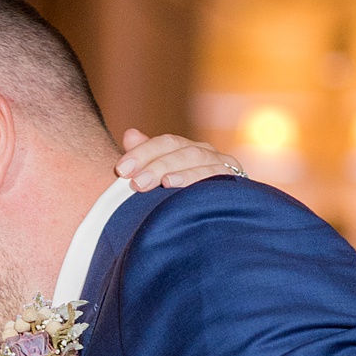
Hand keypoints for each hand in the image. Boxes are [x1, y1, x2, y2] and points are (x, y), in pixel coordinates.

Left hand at [116, 128, 243, 190]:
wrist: (225, 219)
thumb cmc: (185, 199)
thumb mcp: (163, 178)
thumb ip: (147, 157)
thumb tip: (129, 135)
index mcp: (187, 148)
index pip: (165, 142)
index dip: (142, 153)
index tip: (121, 170)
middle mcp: (205, 152)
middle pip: (179, 149)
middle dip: (155, 165)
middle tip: (135, 183)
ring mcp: (222, 164)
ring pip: (197, 159)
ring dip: (176, 170)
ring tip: (161, 183)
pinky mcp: (235, 179)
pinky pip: (217, 176)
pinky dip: (198, 180)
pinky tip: (181, 188)